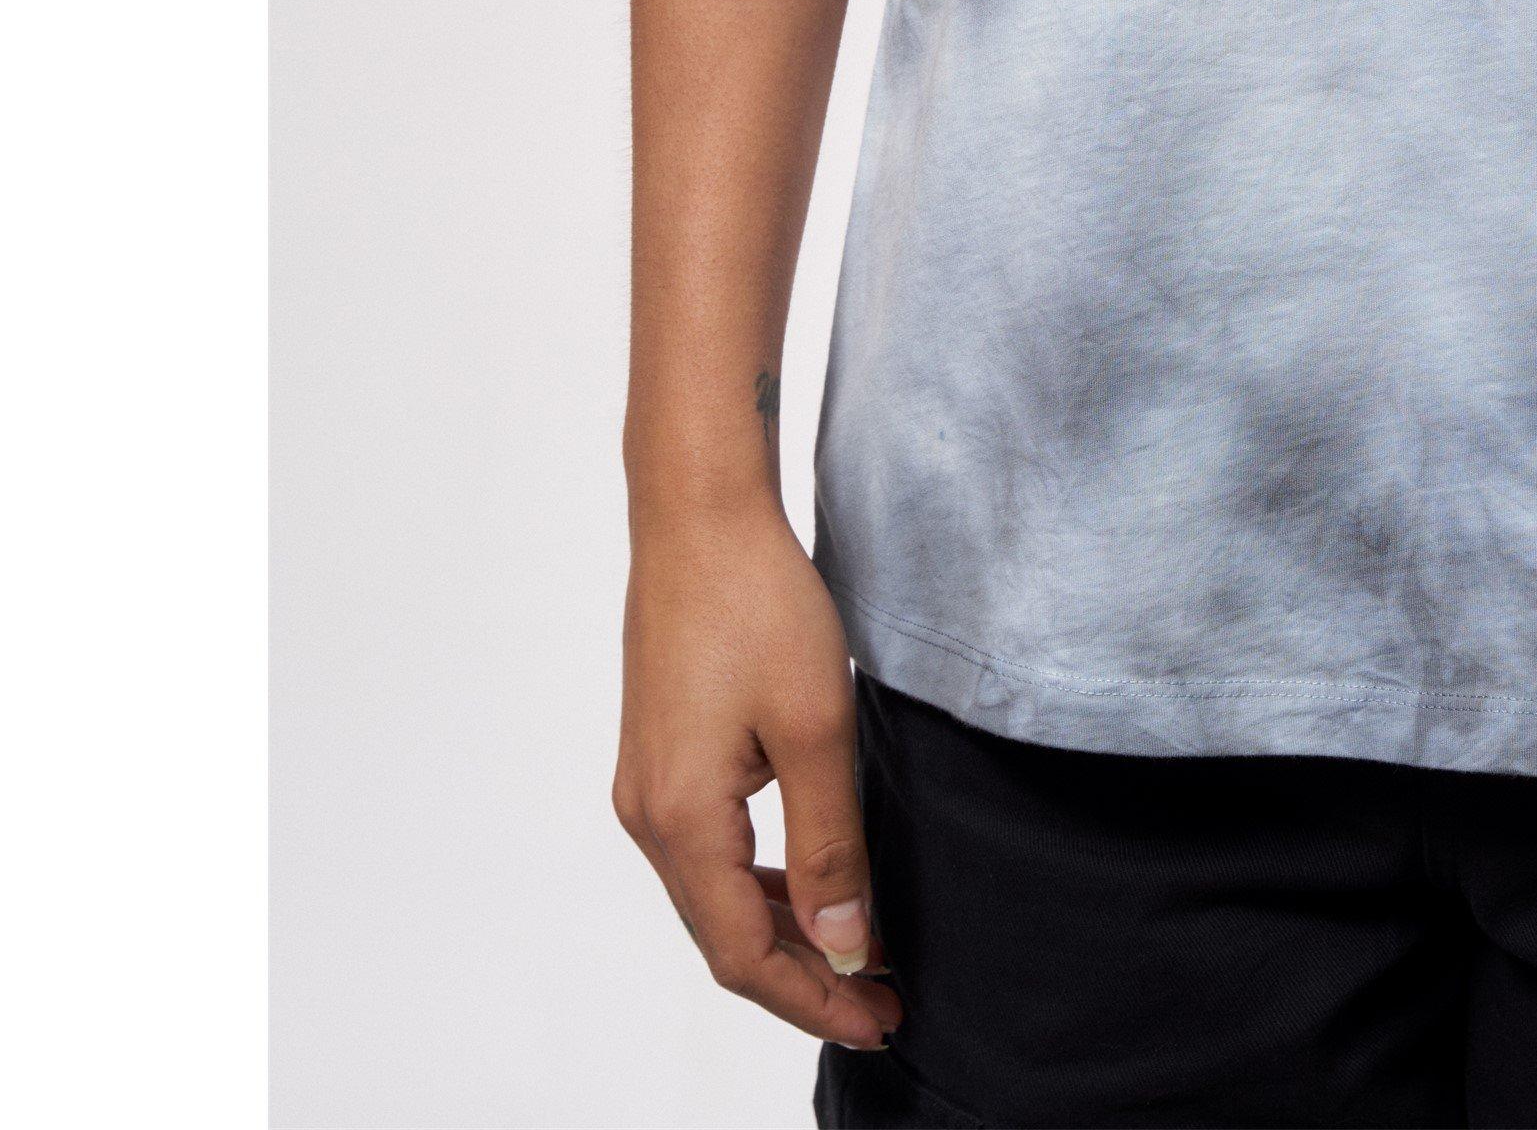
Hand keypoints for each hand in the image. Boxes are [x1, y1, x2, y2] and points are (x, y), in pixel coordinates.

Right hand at [615, 497, 899, 1052]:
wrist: (700, 514)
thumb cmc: (758, 604)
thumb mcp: (816, 726)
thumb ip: (831, 844)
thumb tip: (848, 945)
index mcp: (680, 820)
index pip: (745, 953)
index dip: (815, 997)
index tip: (882, 1020)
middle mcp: (649, 816)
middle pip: (725, 936)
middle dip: (808, 975)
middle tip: (888, 1000)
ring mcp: (649, 785)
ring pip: (716, 895)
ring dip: (786, 930)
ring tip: (862, 951)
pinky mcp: (662, 755)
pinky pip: (710, 851)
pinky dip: (762, 882)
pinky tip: (811, 882)